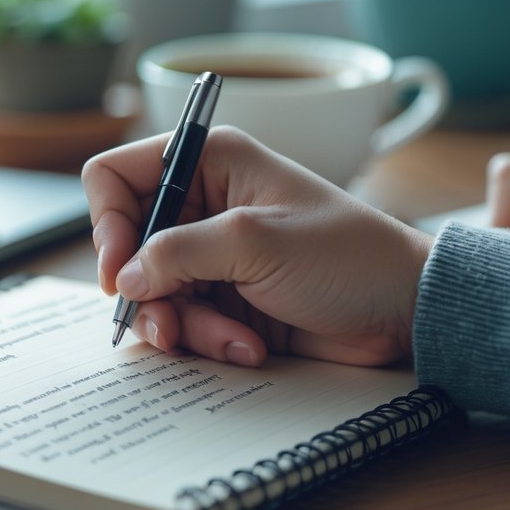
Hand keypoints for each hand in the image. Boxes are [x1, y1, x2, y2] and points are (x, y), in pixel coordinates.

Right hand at [82, 127, 431, 367]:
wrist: (401, 309)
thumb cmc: (346, 256)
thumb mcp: (254, 242)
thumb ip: (178, 253)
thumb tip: (123, 278)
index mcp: (211, 162)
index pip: (118, 176)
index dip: (108, 222)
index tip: (119, 271)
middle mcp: (204, 203)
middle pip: (128, 245)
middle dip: (145, 291)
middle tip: (164, 325)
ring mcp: (213, 255)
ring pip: (153, 292)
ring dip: (183, 324)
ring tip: (227, 339)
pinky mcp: (226, 298)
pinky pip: (185, 322)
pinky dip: (207, 339)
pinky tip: (249, 347)